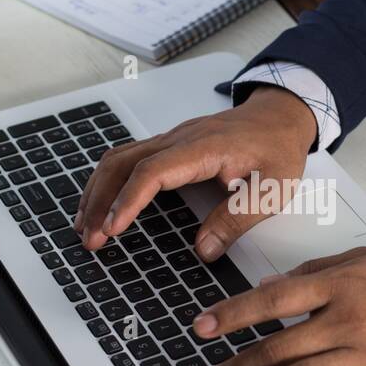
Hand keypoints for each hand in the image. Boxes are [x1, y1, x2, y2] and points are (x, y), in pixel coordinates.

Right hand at [75, 86, 316, 256]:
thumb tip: (205, 249)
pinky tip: (101, 205)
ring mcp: (171, 139)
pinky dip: (107, 182)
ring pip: (119, 159)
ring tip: (85, 226)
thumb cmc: (278, 148)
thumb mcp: (273, 188)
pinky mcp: (169, 146)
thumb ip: (238, 218)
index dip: (129, 200)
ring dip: (97, 191)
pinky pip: (127, 159)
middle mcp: (180, 139)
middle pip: (123, 163)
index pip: (153, 171)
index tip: (113, 229)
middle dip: (101, 201)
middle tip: (90, 239)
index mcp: (204, 147)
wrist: (281, 116)